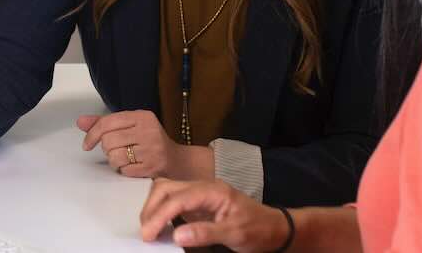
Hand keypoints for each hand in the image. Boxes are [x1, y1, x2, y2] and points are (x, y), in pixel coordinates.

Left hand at [78, 110, 192, 178]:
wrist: (177, 161)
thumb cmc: (148, 141)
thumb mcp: (130, 126)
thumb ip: (105, 123)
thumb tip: (80, 122)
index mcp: (142, 116)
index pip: (107, 122)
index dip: (92, 134)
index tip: (87, 145)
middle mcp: (148, 130)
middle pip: (108, 141)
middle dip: (107, 149)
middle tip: (115, 150)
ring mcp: (151, 150)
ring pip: (114, 157)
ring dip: (114, 161)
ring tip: (124, 158)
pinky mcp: (152, 167)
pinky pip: (124, 170)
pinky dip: (123, 170)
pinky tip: (132, 166)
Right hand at [139, 178, 289, 251]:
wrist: (275, 228)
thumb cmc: (258, 230)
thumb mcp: (235, 234)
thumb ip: (205, 233)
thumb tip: (176, 235)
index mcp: (212, 191)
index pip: (177, 199)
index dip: (158, 216)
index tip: (148, 235)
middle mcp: (203, 187)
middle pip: (166, 188)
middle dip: (151, 208)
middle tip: (146, 233)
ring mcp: (200, 192)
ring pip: (167, 190)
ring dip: (154, 207)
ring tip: (150, 228)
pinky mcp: (198, 201)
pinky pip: (173, 199)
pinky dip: (161, 209)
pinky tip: (160, 224)